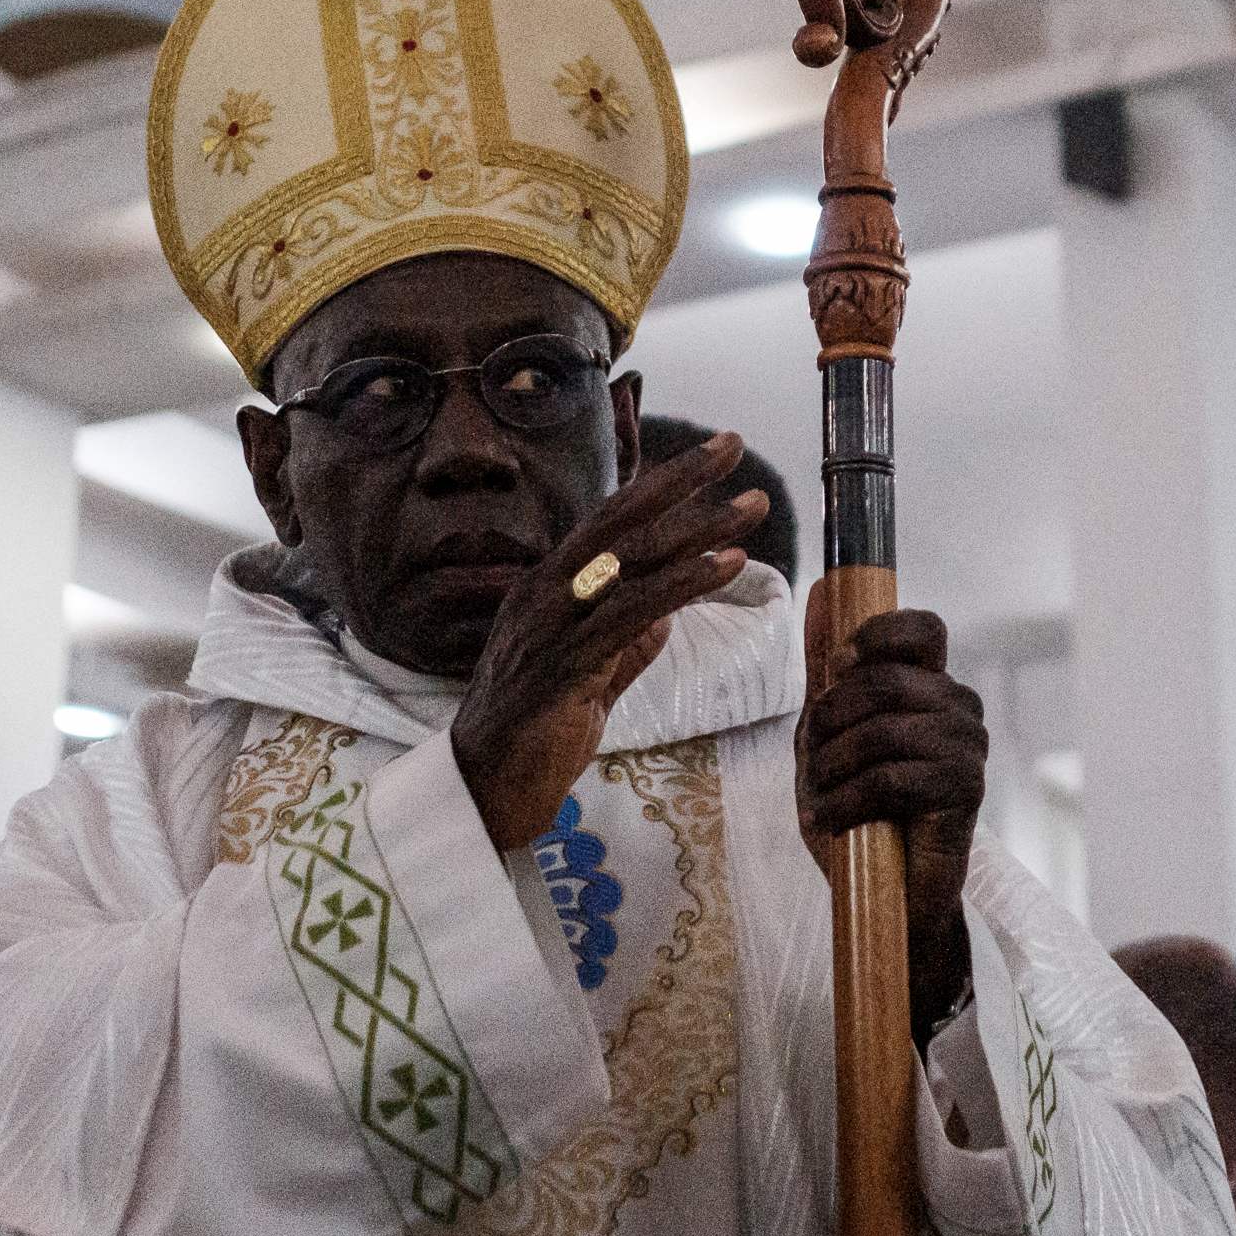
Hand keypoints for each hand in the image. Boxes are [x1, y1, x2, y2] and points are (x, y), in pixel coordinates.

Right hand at [451, 432, 761, 849]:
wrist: (485, 793)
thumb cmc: (536, 732)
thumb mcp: (589, 675)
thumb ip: (624, 641)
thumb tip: (666, 610)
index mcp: (548, 588)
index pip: (609, 522)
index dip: (659, 486)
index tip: (708, 456)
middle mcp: (544, 593)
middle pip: (618, 521)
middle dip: (679, 479)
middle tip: (731, 443)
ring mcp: (549, 627)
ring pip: (628, 561)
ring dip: (696, 529)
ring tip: (749, 506)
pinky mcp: (563, 667)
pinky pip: (629, 614)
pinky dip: (680, 584)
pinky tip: (723, 566)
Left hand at [796, 591, 987, 1045]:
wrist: (882, 896)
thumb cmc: (857, 814)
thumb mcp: (826, 739)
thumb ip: (826, 676)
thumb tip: (818, 594)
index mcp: (930, 686)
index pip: (921, 628)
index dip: (874, 636)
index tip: (837, 670)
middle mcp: (958, 708)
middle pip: (883, 679)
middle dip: (829, 722)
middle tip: (814, 764)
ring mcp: (968, 748)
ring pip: (882, 728)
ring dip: (834, 767)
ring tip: (823, 797)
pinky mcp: (966, 790)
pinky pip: (892, 777)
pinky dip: (848, 801)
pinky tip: (837, 821)